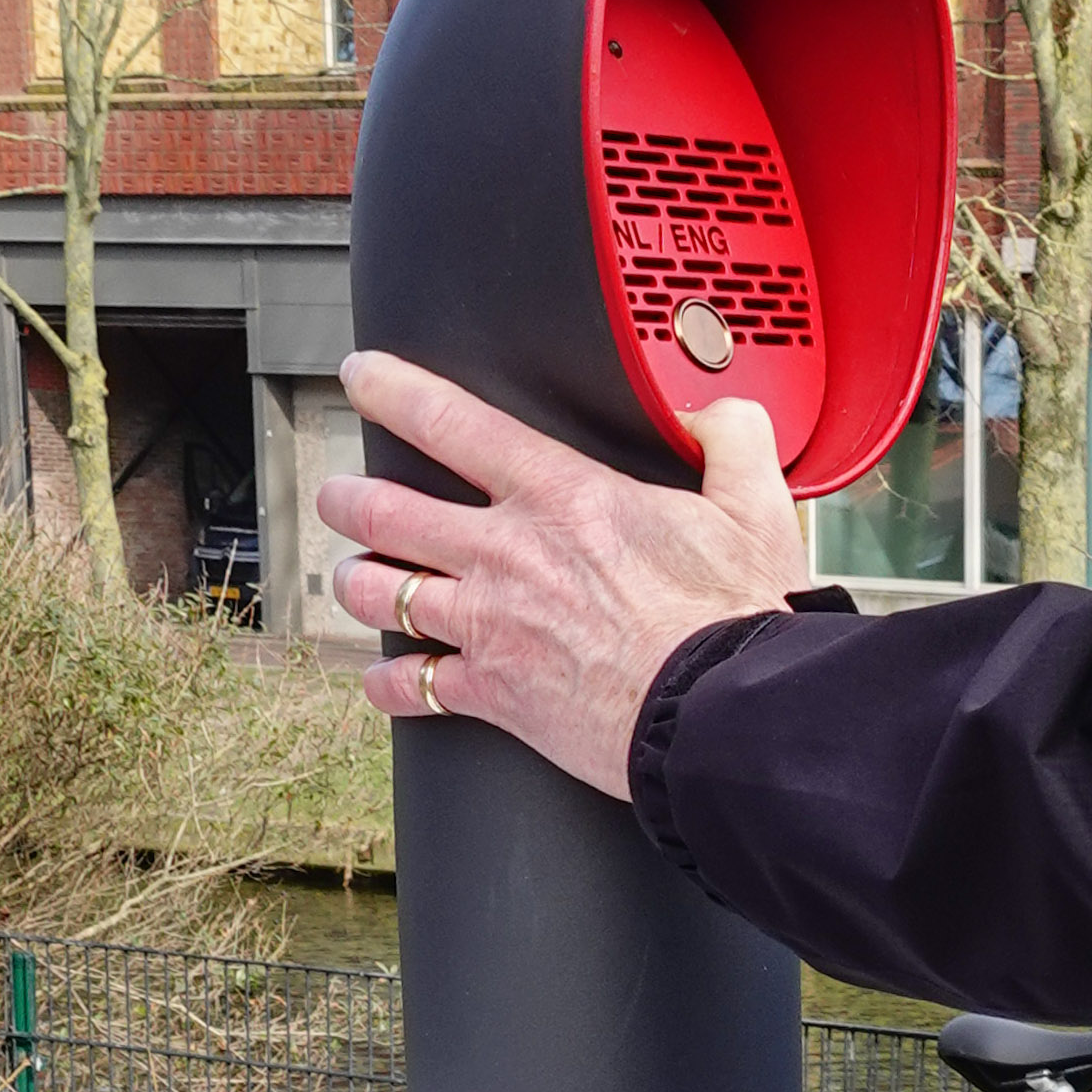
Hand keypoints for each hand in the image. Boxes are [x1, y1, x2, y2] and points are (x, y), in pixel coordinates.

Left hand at [317, 349, 806, 794]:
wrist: (721, 714)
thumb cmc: (734, 618)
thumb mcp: (752, 508)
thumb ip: (732, 441)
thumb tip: (720, 414)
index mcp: (560, 495)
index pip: (452, 421)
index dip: (393, 389)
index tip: (364, 376)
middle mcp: (507, 554)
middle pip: (386, 512)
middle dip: (348, 500)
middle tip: (340, 496)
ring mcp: (492, 626)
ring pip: (380, 595)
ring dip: (356, 584)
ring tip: (353, 579)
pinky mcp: (495, 695)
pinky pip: (414, 689)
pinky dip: (390, 685)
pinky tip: (386, 680)